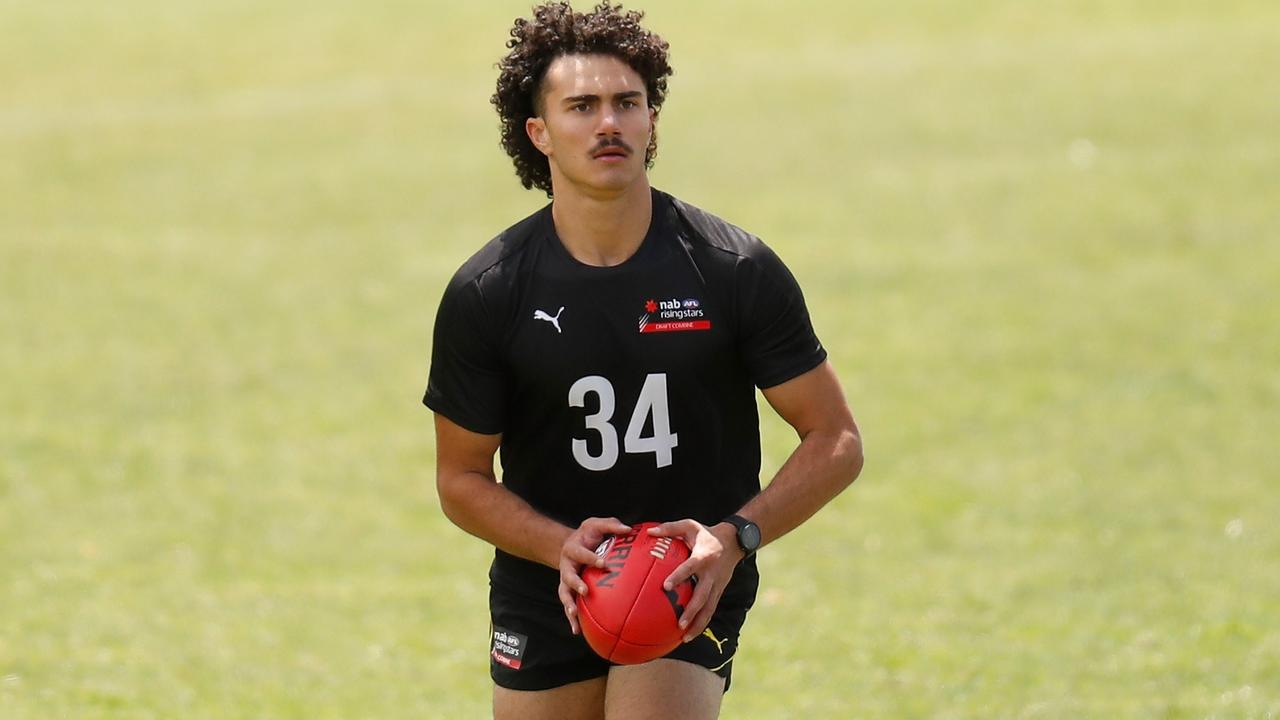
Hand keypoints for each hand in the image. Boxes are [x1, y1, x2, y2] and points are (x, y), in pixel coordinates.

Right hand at [557, 517, 631, 634]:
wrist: (570, 544)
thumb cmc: (587, 535)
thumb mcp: (595, 524)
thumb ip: (611, 524)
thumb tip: (628, 529)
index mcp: (573, 549)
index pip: (581, 553)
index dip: (591, 557)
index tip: (604, 563)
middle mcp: (566, 566)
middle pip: (568, 576)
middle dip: (576, 584)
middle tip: (586, 591)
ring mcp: (565, 580)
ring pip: (564, 594)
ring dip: (569, 605)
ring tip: (574, 616)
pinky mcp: (568, 591)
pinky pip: (569, 605)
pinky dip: (572, 619)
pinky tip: (578, 632)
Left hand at [648, 519, 743, 641]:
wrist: (734, 541)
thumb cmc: (706, 533)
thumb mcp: (690, 525)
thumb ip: (670, 528)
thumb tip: (650, 531)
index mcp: (704, 556)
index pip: (690, 567)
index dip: (679, 576)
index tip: (666, 586)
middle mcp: (711, 574)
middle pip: (703, 596)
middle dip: (692, 611)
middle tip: (679, 624)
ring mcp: (717, 585)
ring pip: (709, 608)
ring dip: (698, 624)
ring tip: (685, 638)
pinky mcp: (719, 592)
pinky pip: (710, 610)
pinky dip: (701, 623)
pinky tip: (689, 635)